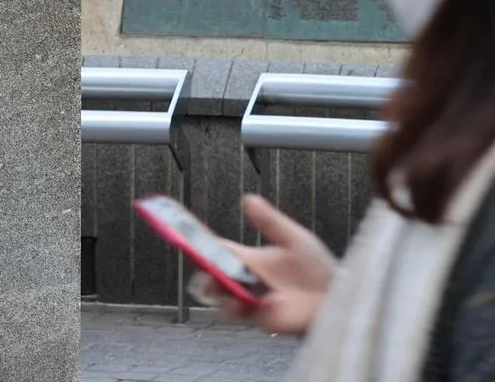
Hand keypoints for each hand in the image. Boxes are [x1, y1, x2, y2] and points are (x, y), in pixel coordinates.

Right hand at [194, 195, 336, 336]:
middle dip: (203, 272)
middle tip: (207, 267)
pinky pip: (244, 314)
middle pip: (210, 275)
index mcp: (248, 258)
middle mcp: (245, 280)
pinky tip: (269, 300)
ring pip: (220, 298)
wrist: (338, 297)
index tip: (179, 233)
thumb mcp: (294, 239)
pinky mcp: (263, 319)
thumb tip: (248, 198)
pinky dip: (249, 307)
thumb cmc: (317, 268)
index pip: (215, 249)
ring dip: (220, 291)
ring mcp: (252, 301)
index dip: (195, 240)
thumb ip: (270, 222)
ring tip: (231, 289)